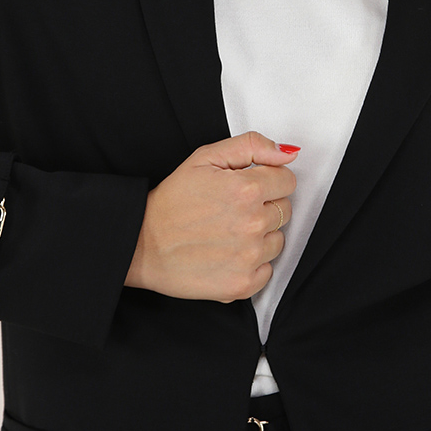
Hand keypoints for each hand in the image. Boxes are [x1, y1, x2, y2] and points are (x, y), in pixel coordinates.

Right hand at [125, 131, 298, 301]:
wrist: (142, 243)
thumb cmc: (171, 201)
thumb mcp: (206, 157)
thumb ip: (251, 146)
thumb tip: (287, 154)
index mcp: (246, 190)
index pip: (288, 181)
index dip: (268, 180)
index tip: (250, 187)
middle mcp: (252, 224)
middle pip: (285, 210)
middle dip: (264, 206)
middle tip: (232, 209)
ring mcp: (248, 257)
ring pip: (278, 240)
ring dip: (260, 236)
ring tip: (228, 232)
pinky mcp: (242, 284)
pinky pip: (268, 271)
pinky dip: (252, 264)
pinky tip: (228, 253)